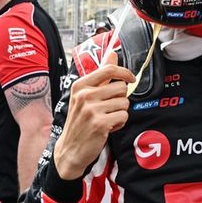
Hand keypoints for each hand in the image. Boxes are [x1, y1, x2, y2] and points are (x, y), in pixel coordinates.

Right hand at [52, 51, 132, 179]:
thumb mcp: (85, 95)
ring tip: (107, 118)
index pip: (109, 70)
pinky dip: (119, 123)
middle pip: (121, 88)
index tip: (131, 79)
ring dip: (120, 112)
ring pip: (124, 103)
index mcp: (80, 85)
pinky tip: (108, 127)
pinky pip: (123, 117)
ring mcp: (91, 109)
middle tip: (109, 108)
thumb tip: (112, 53)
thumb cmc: (80, 120)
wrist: (70, 148)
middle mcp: (84, 95)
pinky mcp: (100, 124)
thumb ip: (101, 74)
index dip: (125, 72)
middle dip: (120, 99)